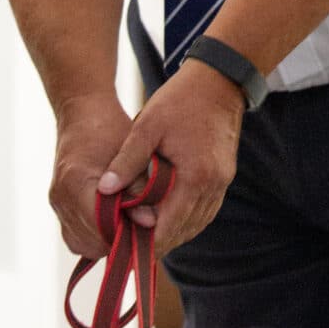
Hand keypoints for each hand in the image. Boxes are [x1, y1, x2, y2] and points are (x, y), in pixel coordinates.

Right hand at [50, 93, 134, 258]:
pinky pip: (75, 237)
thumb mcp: (132, 156)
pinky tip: (114, 225)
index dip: (127, 235)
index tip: (149, 231)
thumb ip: (139, 191)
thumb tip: (149, 223)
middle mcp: (61, 198)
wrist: (82, 113)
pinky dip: (95, 237)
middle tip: (143, 232)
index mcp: (76, 184)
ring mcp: (56, 204)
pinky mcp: (58, 207)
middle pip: (91, 243)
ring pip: (82, 245)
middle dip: (118, 242)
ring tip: (130, 228)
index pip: (102, 229)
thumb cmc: (110, 130)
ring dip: (107, 242)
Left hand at [97, 60, 244, 256]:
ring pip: (195, 226)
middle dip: (157, 240)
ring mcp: (222, 185)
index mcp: (196, 177)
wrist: (219, 81)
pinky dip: (184, 220)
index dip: (146, 240)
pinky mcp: (223, 180)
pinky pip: (203, 212)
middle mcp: (213, 187)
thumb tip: (104, 189)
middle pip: (183, 232)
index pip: (169, 226)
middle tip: (129, 244)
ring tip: (143, 235)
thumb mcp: (147, 127)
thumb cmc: (180, 100)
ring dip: (171, 232)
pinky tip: (164, 219)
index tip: (124, 246)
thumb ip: (127, 161)